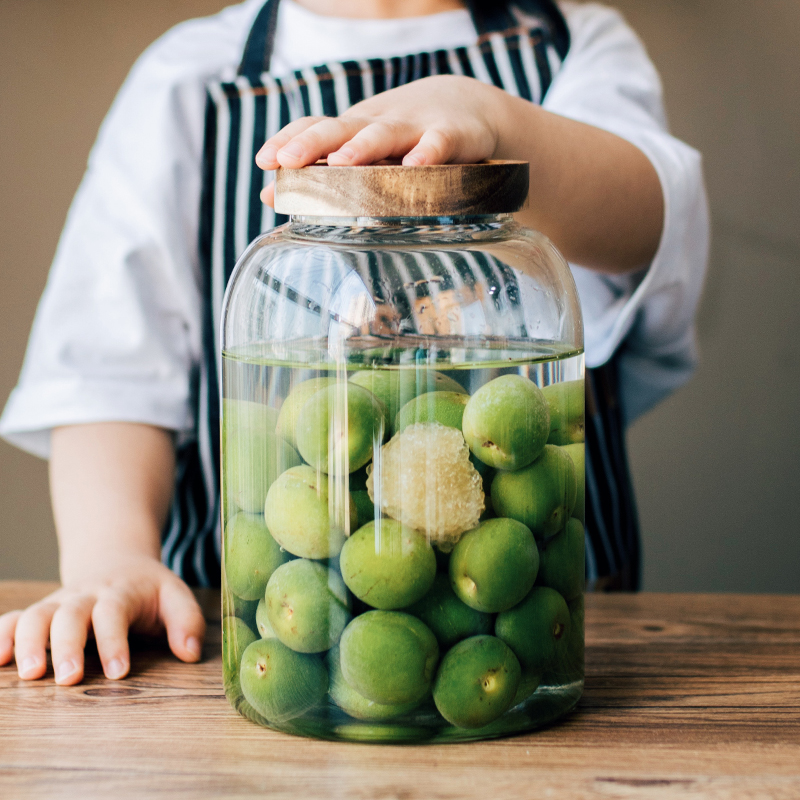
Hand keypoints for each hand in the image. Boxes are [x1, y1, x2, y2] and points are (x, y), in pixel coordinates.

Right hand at [0, 555, 204, 685]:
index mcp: (120, 593)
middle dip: (67, 646)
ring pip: (37, 615)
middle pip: (70, 615)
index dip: (114, 642)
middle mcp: (85, 597)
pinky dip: (2, 635)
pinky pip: (14, 619)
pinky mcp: (42, 613)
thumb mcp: (175, 596)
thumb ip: (187, 621)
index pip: (114, 613)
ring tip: (29, 674)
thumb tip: (190, 653)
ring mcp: (60, 604)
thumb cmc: (149, 589)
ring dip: (29, 642)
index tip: (118, 673)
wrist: (117, 562)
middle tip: (68, 679)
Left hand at [256, 75, 501, 205]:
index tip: (264, 161)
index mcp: (354, 130)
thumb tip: (266, 197)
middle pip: (341, 128)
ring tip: (339, 163)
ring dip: (361, 146)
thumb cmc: (404, 140)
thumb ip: (318, 175)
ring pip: (384, 134)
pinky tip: (415, 167)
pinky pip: (438, 142)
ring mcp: (414, 128)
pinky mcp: (450, 134)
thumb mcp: (362, 154)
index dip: (288, 140)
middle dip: (312, 143)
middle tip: (287, 162)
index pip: (314, 127)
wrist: (467, 107)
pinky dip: (428, 153)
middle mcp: (377, 124)